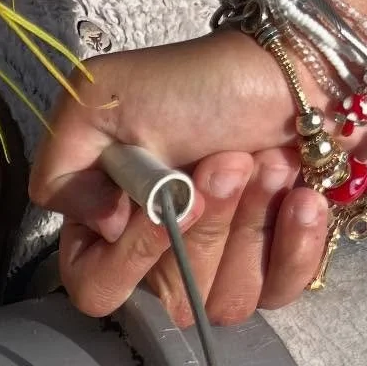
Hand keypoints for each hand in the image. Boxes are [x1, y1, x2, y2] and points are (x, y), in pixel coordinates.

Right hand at [31, 30, 333, 325]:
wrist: (294, 65)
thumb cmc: (198, 81)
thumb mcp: (104, 100)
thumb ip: (63, 167)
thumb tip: (98, 226)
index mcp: (108, 230)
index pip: (98, 290)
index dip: (131, 256)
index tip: (167, 196)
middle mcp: (158, 263)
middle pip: (172, 297)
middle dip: (208, 225)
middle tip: (230, 159)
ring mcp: (219, 274)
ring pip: (226, 300)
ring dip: (252, 222)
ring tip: (271, 162)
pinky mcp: (275, 271)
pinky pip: (280, 294)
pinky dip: (295, 243)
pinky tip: (303, 196)